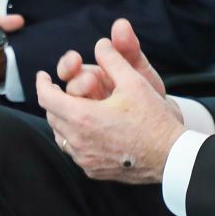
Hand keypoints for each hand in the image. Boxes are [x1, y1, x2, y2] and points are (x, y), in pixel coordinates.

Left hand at [36, 31, 184, 183]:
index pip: (47, 97)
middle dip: (53, 100)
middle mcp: (78, 141)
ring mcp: (85, 159)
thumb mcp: (134, 82)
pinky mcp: (93, 171)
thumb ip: (113, 60)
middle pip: (52, 116)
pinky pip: (74, 151)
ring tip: (74, 107)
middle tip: (60, 89)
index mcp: (82, 117)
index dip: (42, 83)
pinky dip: (74, 138)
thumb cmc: (154, 119)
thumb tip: (100, 44)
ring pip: (61, 135)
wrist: (172, 157)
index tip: (43, 75)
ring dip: (63, 119)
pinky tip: (88, 130)